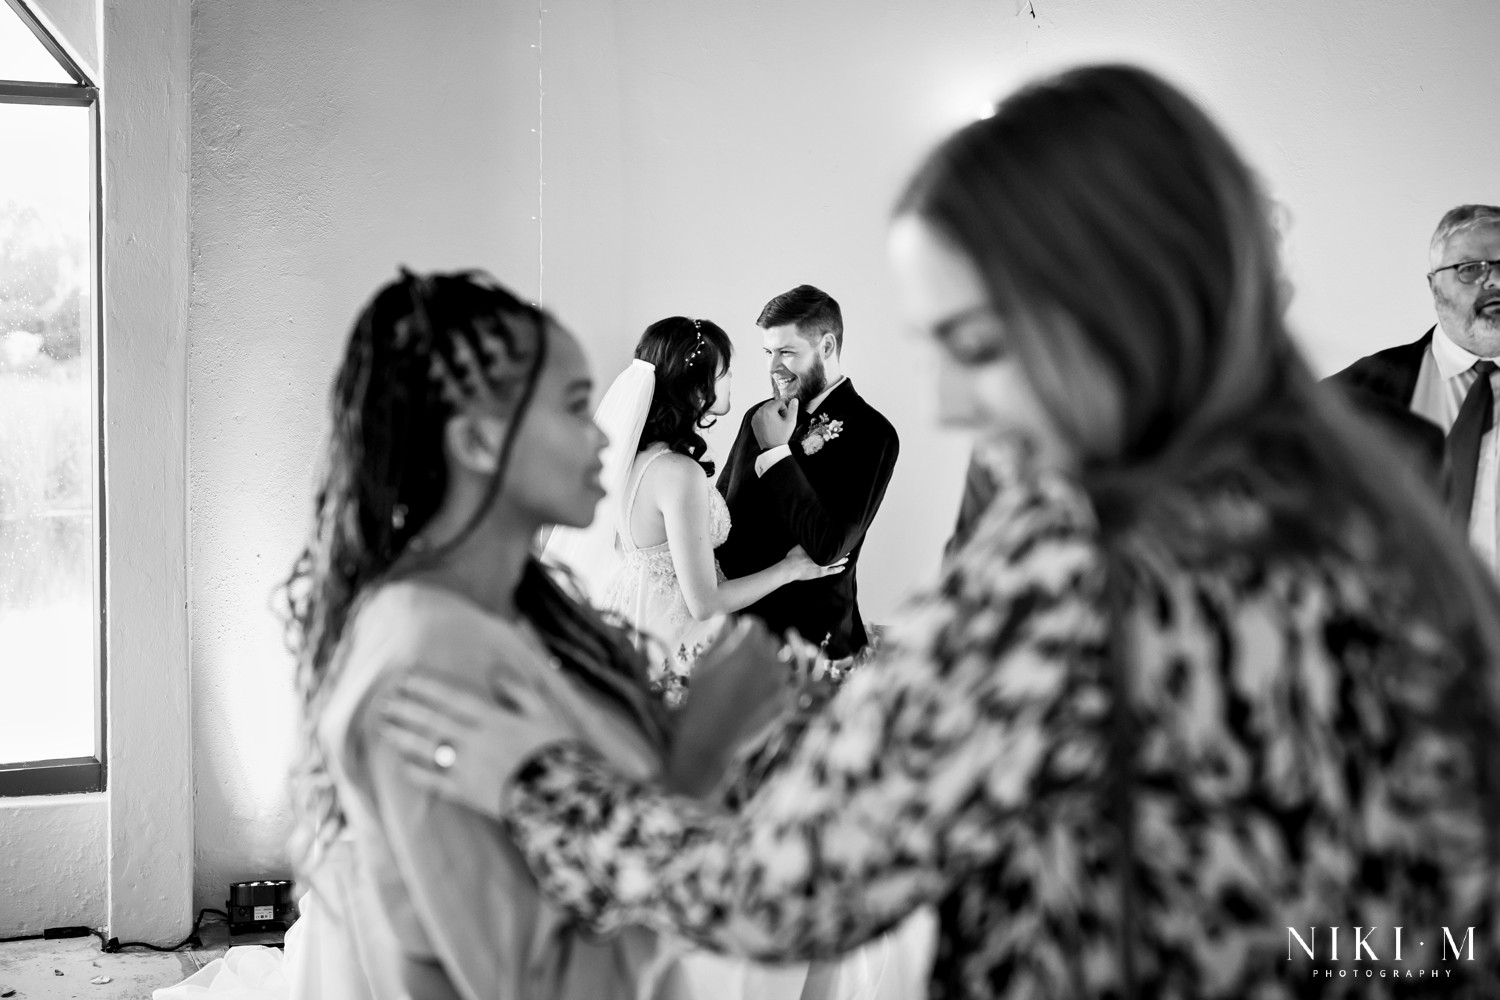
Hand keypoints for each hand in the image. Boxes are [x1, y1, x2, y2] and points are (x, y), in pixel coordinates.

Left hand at [376, 672, 554, 819]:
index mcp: (494, 719)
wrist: (564, 798)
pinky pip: (436, 782)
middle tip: (384, 701)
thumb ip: (519, 692)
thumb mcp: (546, 714)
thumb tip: (496, 672)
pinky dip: (418, 774)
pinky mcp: (469, 794)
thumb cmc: (559, 752)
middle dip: (406, 709)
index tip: (404, 679)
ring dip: (404, 738)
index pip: (451, 698)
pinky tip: (403, 767)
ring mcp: (469, 768)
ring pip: (428, 749)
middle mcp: (475, 741)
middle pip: (433, 721)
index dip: (425, 688)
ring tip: (385, 728)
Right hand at [665, 618, 793, 797]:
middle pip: (769, 641)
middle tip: (738, 663)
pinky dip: (774, 688)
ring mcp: (781, 683)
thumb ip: (720, 637)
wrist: (711, 741)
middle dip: (756, 647)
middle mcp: (769, 661)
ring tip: (746, 683)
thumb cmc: (701, 700)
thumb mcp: (704, 664)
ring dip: (768, 667)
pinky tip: (755, 699)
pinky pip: (785, 685)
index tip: (735, 639)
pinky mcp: (787, 702)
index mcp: (748, 647)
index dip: (743, 631)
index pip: (755, 625)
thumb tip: (727, 618)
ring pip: (780, 663)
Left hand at [751, 397, 798, 448]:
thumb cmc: (780, 437)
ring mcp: (755, 417)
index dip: (785, 409)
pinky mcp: (753, 422)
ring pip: (766, 408)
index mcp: (768, 410)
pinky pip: (761, 414)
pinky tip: (770, 425)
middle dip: (778, 409)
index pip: (779, 402)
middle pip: (772, 403)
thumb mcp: (790, 422)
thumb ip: (793, 409)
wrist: (772, 448)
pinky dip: (765, 416)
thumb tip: (794, 400)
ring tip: (775, 423)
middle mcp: (760, 412)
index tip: (785, 418)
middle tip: (781, 420)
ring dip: (772, 412)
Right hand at [781, 544, 846, 582]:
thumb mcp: (799, 546)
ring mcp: (822, 565)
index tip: (839, 542)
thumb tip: (810, 537)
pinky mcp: (820, 573)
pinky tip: (842, 568)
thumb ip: (807, 543)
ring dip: (842, 560)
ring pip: (835, 562)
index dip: (835, 544)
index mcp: (816, 550)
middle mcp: (821, 557)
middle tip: (847, 549)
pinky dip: (838, 569)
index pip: (828, 546)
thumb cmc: (793, 557)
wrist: (790, 568)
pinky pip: (832, 571)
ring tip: (847, 558)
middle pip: (834, 553)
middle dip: (841, 552)